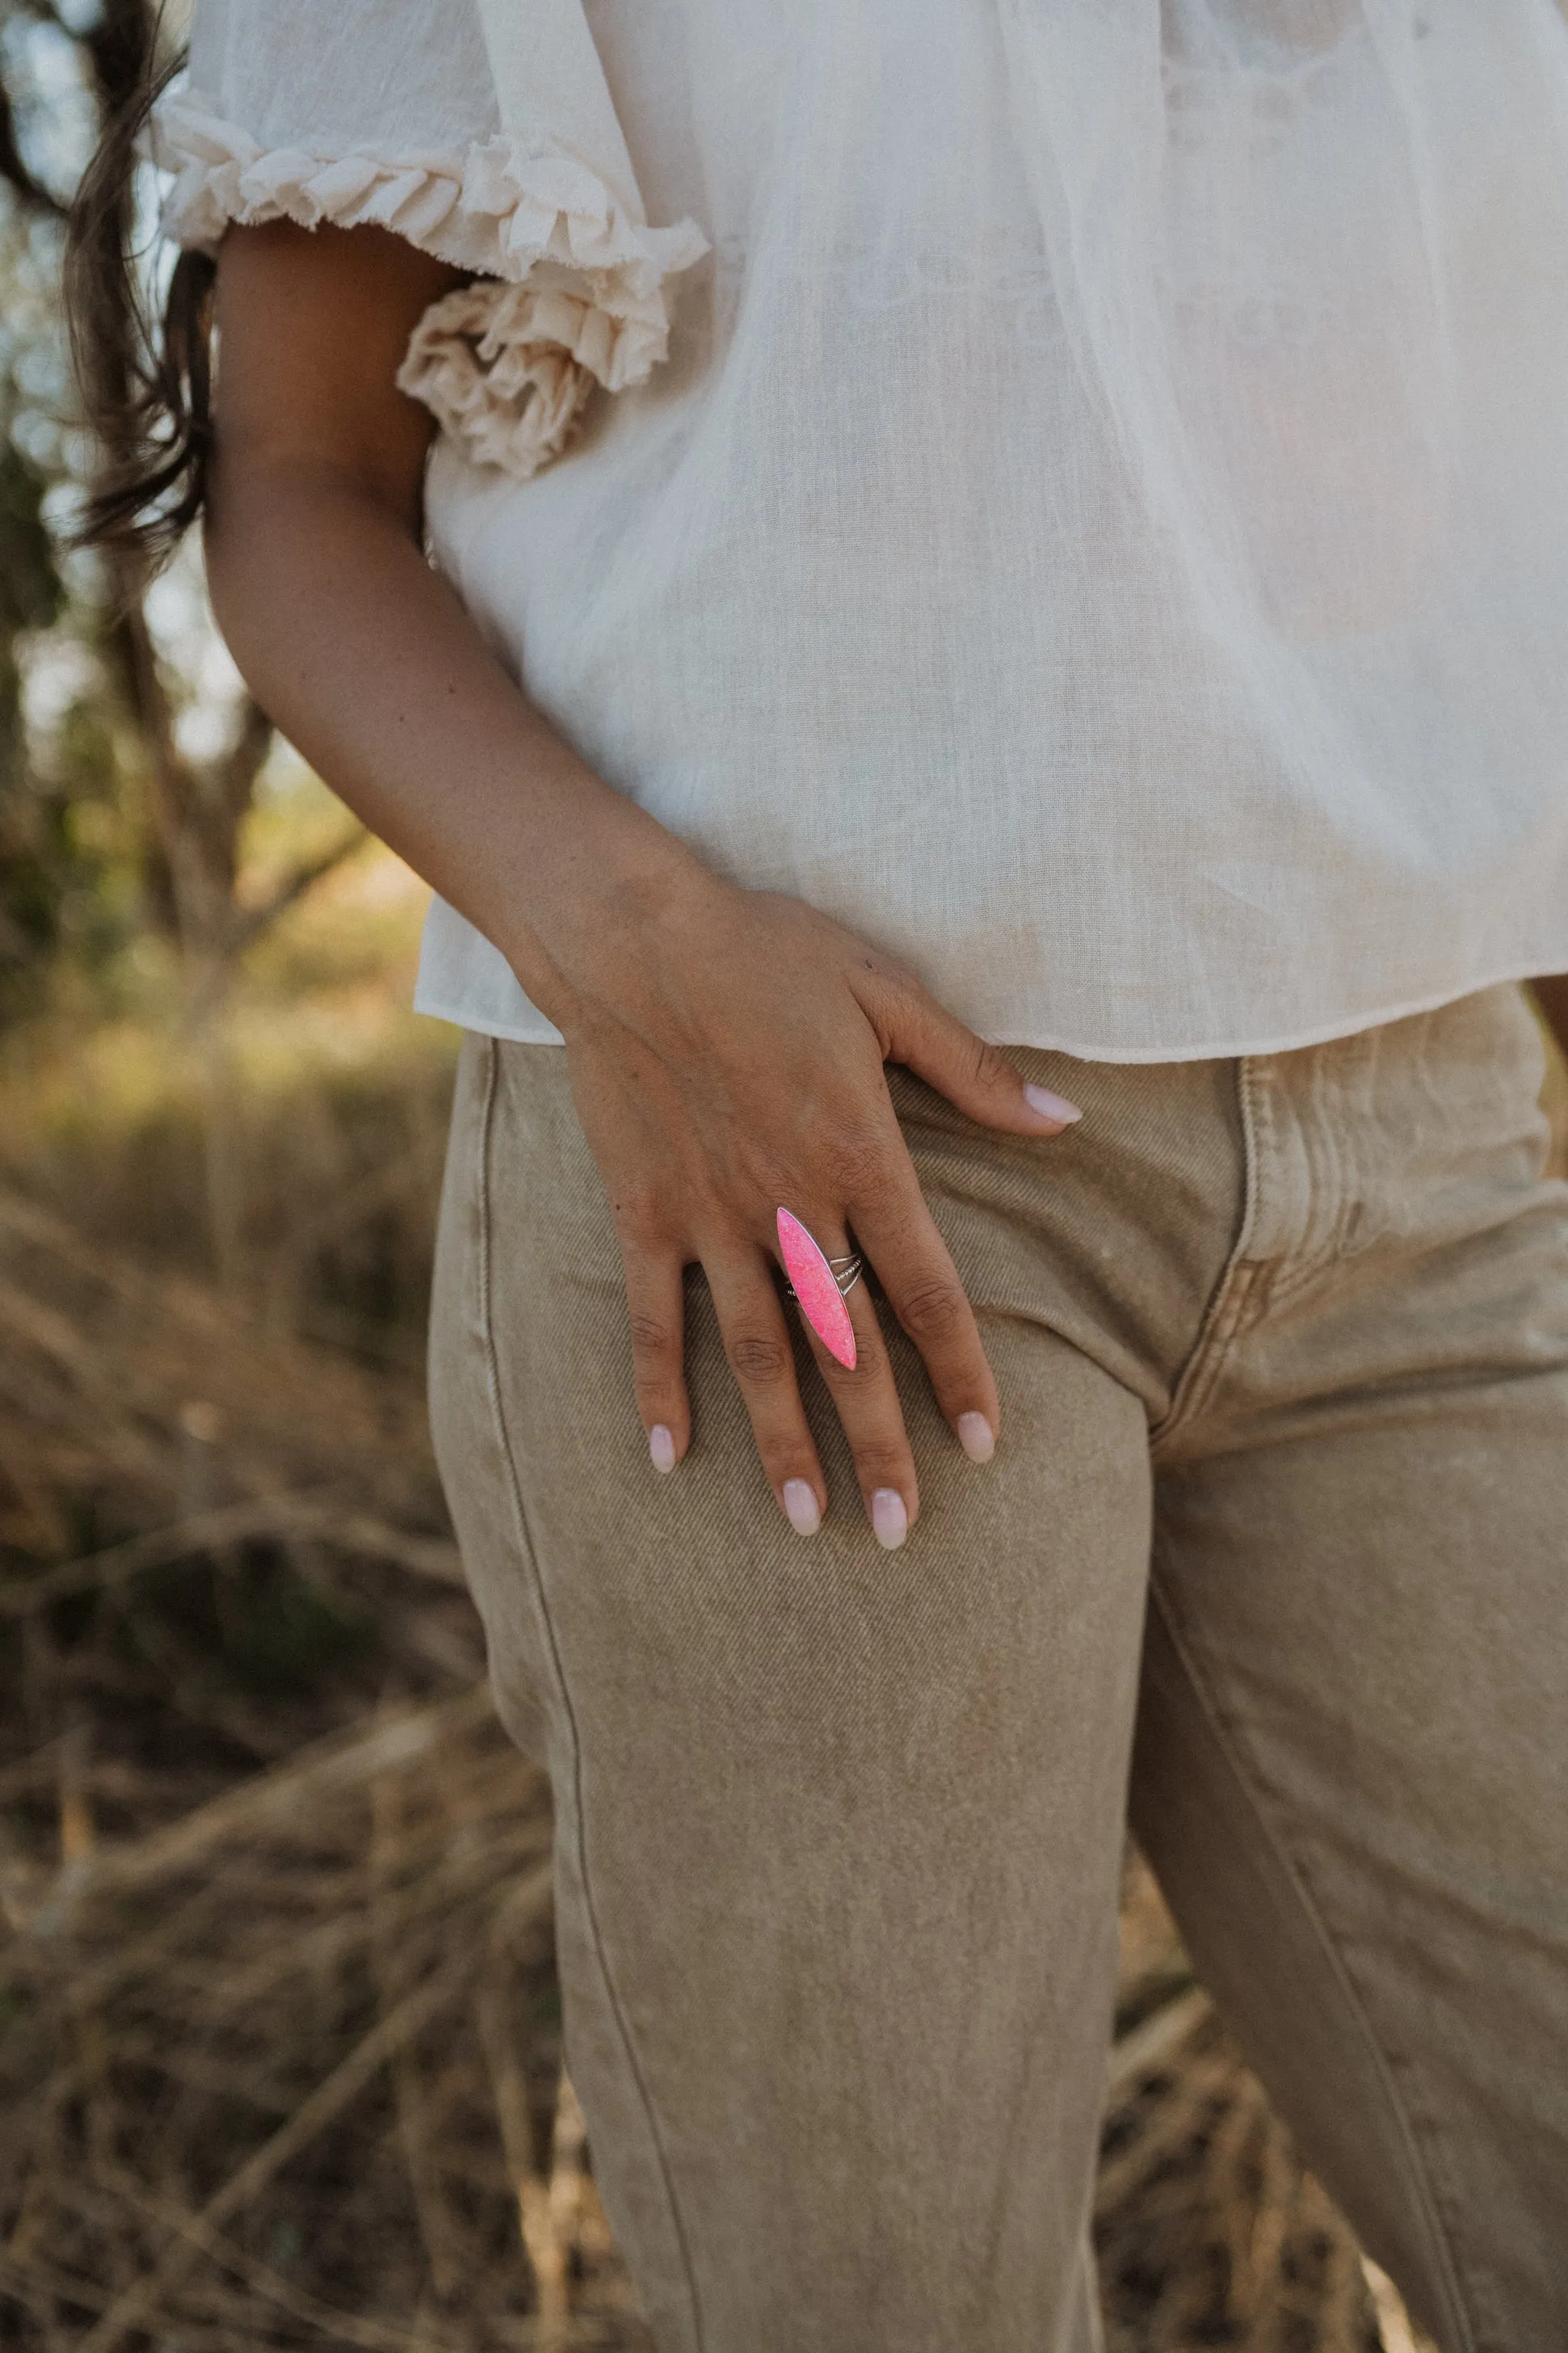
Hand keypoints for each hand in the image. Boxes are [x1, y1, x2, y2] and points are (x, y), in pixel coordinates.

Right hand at [551, 866, 1079, 1546]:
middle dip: (879, 1446)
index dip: (961, 1374)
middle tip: (900, 1531)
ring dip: (782, 1443)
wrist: (630, 931)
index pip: (928, 1291)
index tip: (987, 1447)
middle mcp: (791, 1205)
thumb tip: (1065, 1117)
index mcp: (861, 1156)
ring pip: (758, 1352)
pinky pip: (654, 1316)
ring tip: (808, 1523)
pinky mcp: (644, 1211)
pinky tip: (667, 1460)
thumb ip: (974, 1072)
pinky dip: (657, 1389)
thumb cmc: (765, 950)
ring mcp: (712, 1216)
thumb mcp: (887, 993)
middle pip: (848, 1349)